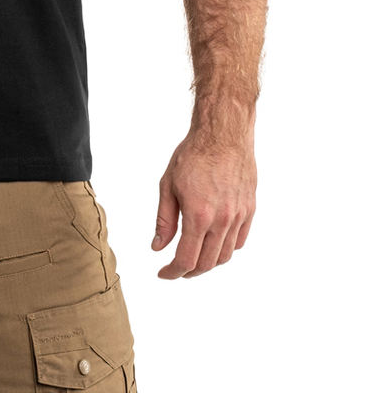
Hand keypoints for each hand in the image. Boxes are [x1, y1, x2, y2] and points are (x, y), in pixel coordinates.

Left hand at [153, 130, 256, 278]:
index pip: (187, 259)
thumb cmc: (192, 156)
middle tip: (176, 269)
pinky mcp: (250, 210)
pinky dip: (226, 249)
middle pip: (207, 263)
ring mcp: (239, 216)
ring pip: (225, 255)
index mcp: (199, 215)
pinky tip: (214, 244)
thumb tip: (158, 247)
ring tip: (194, 258)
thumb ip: (164, 220)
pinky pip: (239, 240)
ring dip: (209, 263)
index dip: (173, 272)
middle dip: (189, 271)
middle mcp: (222, 220)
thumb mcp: (168, 186)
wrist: (223, 135)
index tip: (163, 274)